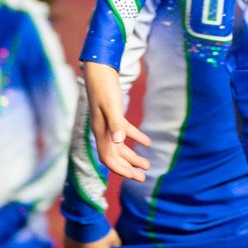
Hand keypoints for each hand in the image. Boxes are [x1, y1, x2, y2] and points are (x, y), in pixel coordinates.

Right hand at [84, 63, 150, 181]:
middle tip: (143, 178)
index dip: (120, 169)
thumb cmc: (104, 87)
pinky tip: (148, 143)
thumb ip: (116, 124)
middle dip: (128, 168)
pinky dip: (136, 138)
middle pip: (115, 156)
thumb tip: (119, 142)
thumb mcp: (112, 106)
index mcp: (100, 132)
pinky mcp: (114, 115)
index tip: (134, 177)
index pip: (108, 158)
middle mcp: (102, 131)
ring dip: (133, 157)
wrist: (100, 69)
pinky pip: (125, 131)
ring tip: (147, 165)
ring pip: (120, 146)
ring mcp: (107, 124)